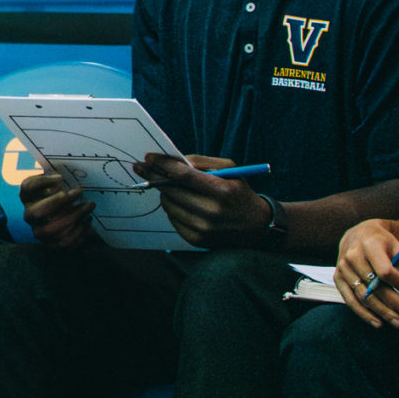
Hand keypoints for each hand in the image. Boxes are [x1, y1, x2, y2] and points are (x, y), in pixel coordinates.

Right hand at [18, 170, 92, 247]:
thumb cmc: (65, 200)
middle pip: (38, 212)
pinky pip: (65, 241)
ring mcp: (40, 232)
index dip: (42, 182)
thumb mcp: (59, 187)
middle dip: (59, 202)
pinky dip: (79, 231)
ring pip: (53, 228)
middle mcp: (30, 216)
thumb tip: (67, 171)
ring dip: (75, 215)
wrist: (72, 225)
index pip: (27, 188)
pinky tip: (88, 220)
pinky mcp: (53, 245)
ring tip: (89, 205)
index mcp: (29, 198)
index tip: (60, 177)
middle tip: (78, 191)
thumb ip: (59, 180)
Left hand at [135, 153, 272, 248]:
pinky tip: (183, 204)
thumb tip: (174, 161)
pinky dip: (173, 208)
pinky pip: (172, 219)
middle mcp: (211, 211)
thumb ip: (203, 161)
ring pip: (168, 204)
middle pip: (170, 190)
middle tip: (142, 167)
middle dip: (153, 176)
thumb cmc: (239, 192)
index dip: (162, 165)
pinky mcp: (196, 239)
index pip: (183, 175)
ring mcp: (203, 228)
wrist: (256, 226)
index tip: (147, 157)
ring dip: (165, 193)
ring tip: (174, 188)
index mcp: (221, 191)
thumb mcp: (230, 170)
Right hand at [333, 216, 398, 328]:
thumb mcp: (397, 246)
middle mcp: (352, 257)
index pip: (384, 271)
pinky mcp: (338, 279)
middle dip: (396, 304)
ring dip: (382, 312)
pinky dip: (364, 314)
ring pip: (364, 296)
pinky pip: (350, 300)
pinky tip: (378, 323)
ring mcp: (343, 269)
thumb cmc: (382, 243)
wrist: (357, 236)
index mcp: (369, 246)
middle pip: (375, 287)